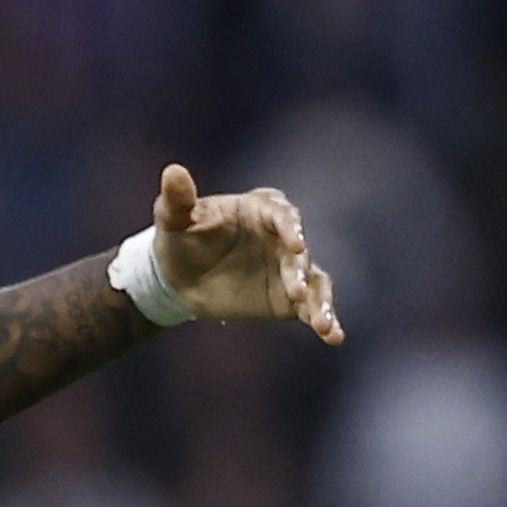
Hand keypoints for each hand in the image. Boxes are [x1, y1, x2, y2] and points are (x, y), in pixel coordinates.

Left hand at [152, 162, 342, 344]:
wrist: (177, 278)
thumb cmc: (179, 240)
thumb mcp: (173, 220)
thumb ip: (177, 200)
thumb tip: (173, 171)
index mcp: (261, 210)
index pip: (283, 215)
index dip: (291, 228)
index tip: (295, 244)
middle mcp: (284, 237)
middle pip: (299, 252)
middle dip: (299, 270)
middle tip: (296, 290)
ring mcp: (291, 268)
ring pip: (315, 281)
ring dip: (321, 301)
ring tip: (323, 323)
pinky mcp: (290, 297)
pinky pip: (312, 307)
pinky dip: (324, 320)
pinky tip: (333, 336)